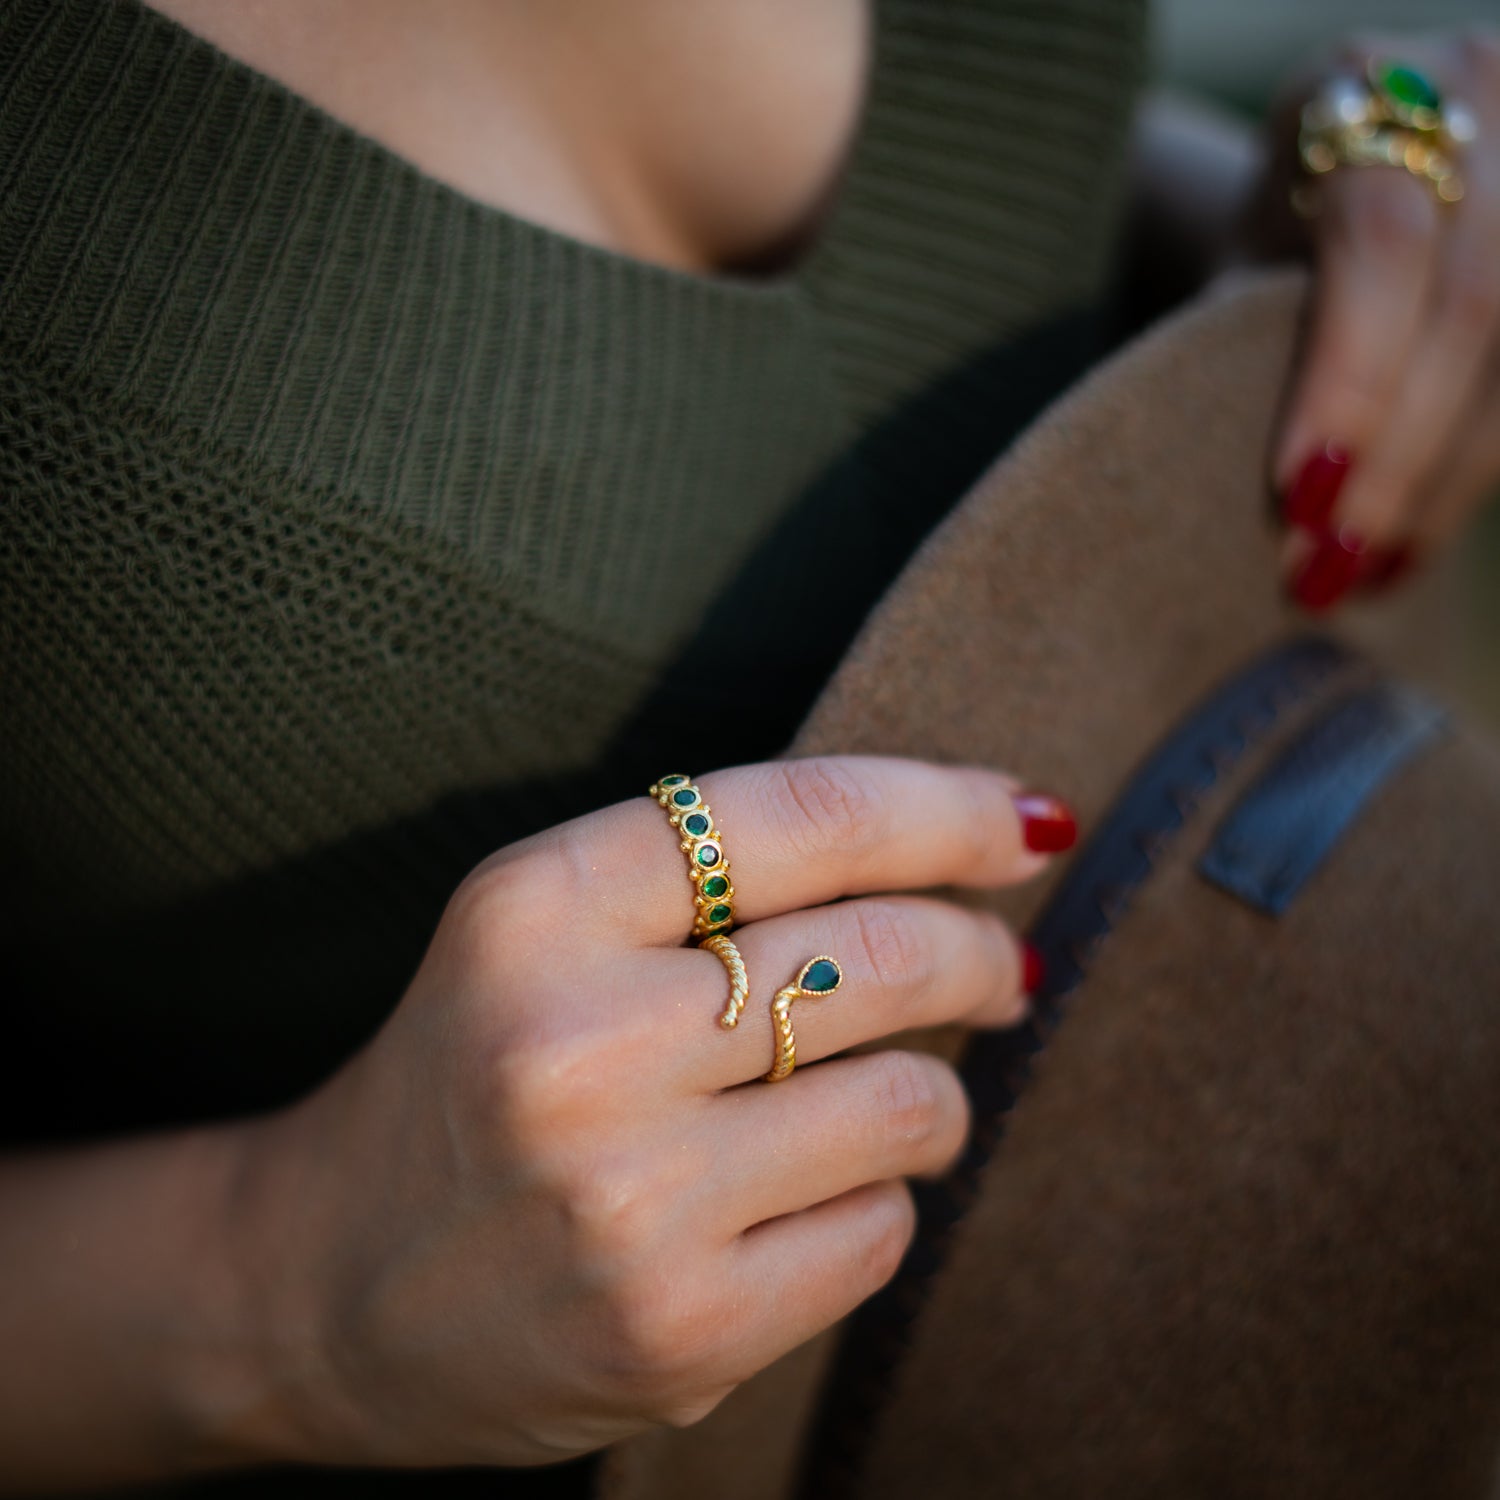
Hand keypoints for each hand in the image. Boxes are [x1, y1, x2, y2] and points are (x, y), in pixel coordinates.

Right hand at [224, 757, 1068, 1468]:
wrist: (325, 1280)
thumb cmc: (474, 1070)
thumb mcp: (545, 930)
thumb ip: (718, 877)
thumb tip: (972, 841)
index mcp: (537, 906)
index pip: (805, 816)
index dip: (947, 808)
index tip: (1026, 819)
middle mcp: (575, 1042)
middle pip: (884, 954)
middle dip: (979, 953)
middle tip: (999, 969)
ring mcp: (629, 1200)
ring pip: (912, 1102)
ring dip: (931, 1094)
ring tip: (885, 1098)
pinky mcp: (677, 1329)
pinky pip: (883, 1233)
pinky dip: (878, 1202)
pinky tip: (811, 1198)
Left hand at [1247, 29, 1499, 609]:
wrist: (1329, 170)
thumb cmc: (1262, 230)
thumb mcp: (1234, 257)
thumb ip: (1242, 338)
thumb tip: (1273, 503)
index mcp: (1356, 83)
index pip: (1382, 244)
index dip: (1349, 379)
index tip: (1297, 495)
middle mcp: (1477, 93)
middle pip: (1474, 303)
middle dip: (1399, 457)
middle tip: (1324, 565)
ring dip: (1443, 485)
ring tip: (1365, 574)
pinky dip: (1475, 471)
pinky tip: (1417, 541)